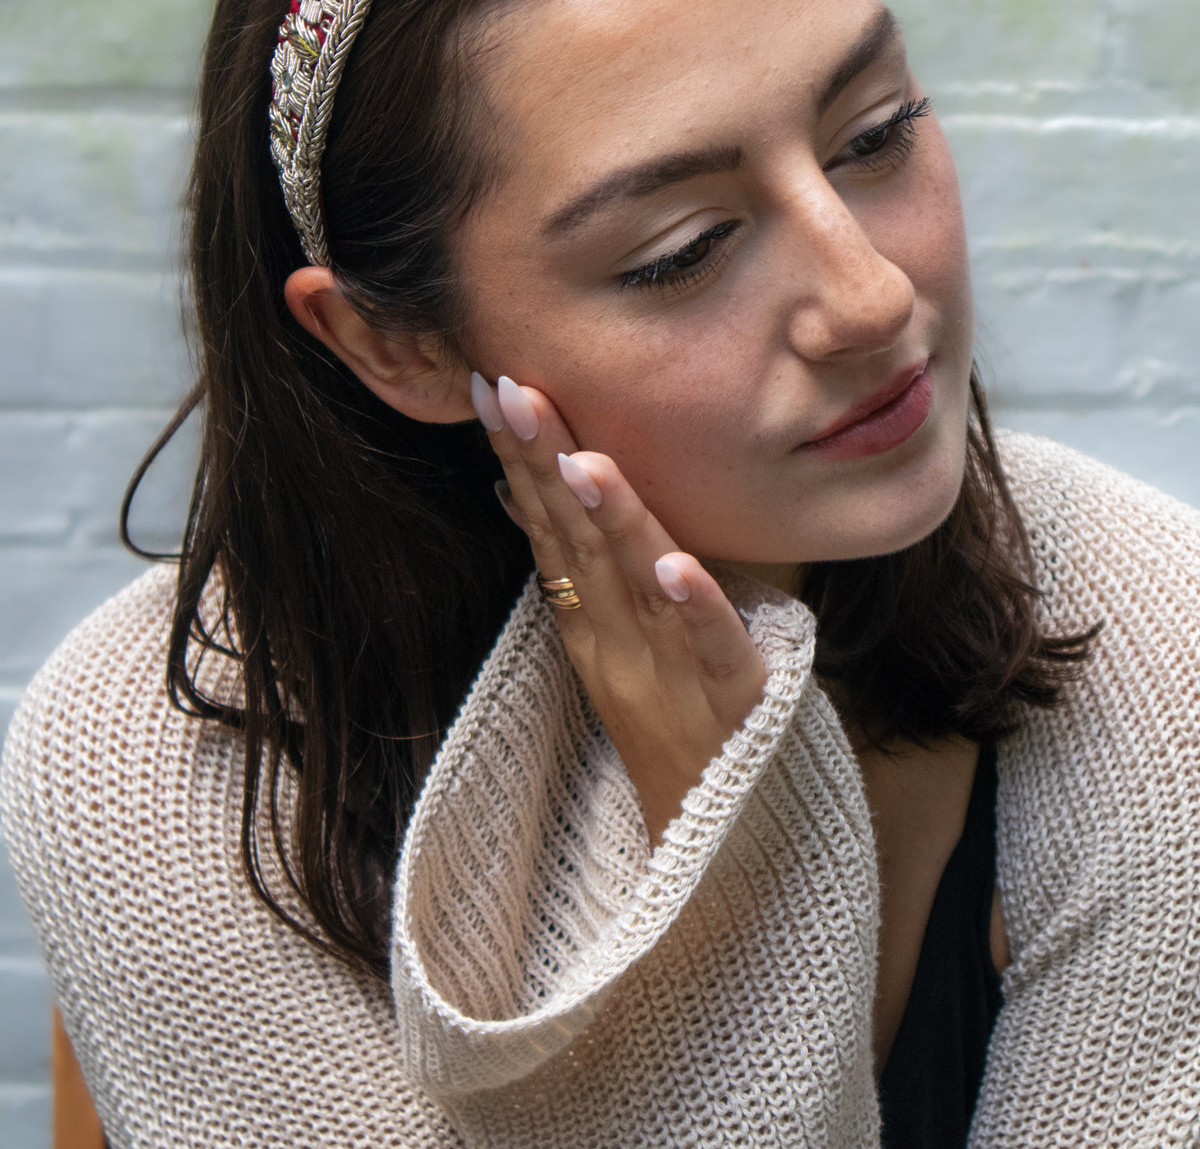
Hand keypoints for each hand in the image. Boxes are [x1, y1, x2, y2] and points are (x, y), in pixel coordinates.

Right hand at [471, 373, 767, 848]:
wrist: (711, 845)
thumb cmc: (661, 723)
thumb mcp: (602, 642)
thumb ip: (569, 567)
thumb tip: (520, 493)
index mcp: (590, 618)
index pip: (546, 523)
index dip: (520, 454)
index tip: (491, 384)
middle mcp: (617, 639)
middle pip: (576, 541)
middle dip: (544, 461)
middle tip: (512, 390)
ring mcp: (670, 671)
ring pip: (637, 585)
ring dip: (609, 521)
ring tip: (582, 461)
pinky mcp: (736, 699)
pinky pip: (714, 649)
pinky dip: (696, 607)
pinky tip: (678, 566)